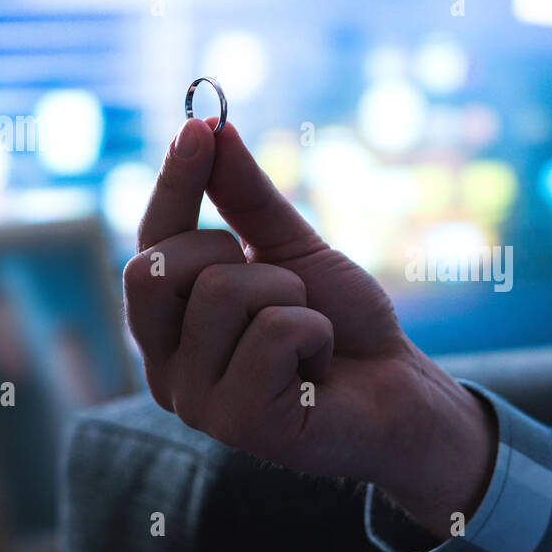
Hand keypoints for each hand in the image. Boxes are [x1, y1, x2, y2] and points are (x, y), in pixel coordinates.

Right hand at [122, 118, 496, 536]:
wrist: (402, 392)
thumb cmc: (343, 327)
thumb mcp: (295, 252)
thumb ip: (247, 199)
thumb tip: (212, 129)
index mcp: (171, 328)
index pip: (150, 243)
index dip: (174, 183)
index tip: (199, 128)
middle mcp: (167, 368)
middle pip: (157, 266)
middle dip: (233, 252)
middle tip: (286, 285)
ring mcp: (197, 401)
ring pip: (222, 293)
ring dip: (292, 297)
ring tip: (312, 334)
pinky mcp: (239, 423)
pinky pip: (271, 332)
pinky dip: (315, 333)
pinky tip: (320, 368)